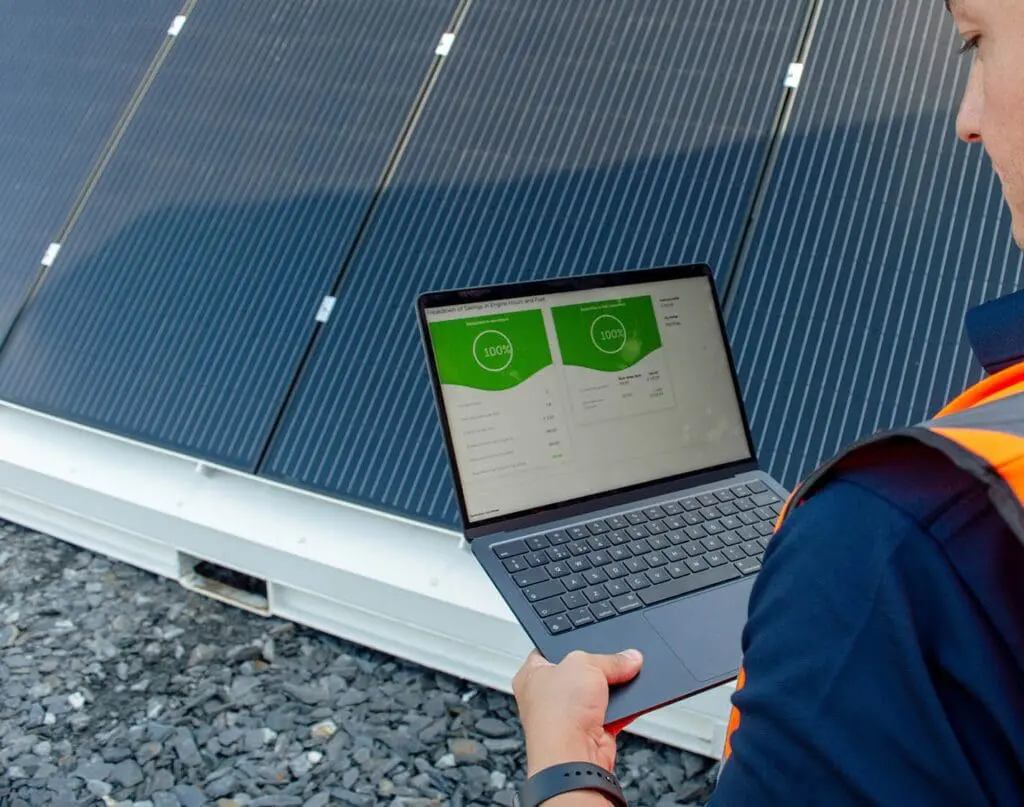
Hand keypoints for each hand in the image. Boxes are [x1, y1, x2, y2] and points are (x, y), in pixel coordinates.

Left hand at [512, 648, 643, 775]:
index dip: (573, 643)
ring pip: (598, 695)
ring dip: (614, 690)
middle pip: (580, 673)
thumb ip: (610, 659)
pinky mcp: (589, 733)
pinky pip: (612, 715)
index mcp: (532, 675)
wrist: (572, 758)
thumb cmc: (558, 714)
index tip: (593, 638)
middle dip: (600, 668)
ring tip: (627, 677)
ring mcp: (568, 717)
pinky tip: (634, 699)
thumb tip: (628, 657)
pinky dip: (625, 709)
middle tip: (615, 659)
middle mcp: (547, 697)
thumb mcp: (585, 664)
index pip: (551, 650)